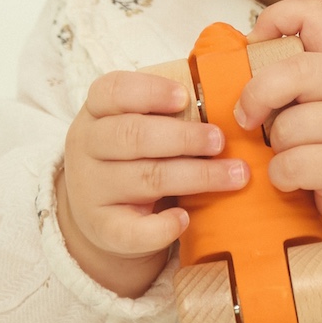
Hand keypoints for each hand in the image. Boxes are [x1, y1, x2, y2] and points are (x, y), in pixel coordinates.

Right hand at [57, 71, 249, 296]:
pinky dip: (162, 227)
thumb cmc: (132, 156)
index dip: (150, 92)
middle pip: (133, 135)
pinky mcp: (102, 228)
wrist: (100, 213)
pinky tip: (185, 219)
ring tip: (234, 175)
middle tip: (220, 141)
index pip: (113, 92)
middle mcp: (86, 147)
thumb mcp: (137, 127)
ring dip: (197, 176)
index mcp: (96, 112)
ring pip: (145, 178)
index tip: (185, 97)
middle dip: (184, 137)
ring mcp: (91, 189)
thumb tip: (224, 111)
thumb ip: (167, 116)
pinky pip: (132, 231)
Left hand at [237, 0, 321, 256]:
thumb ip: (301, 76)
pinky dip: (282, 176)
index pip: (315, 16)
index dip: (277, 18)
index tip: (255, 43)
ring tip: (289, 154)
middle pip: (297, 71)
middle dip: (259, 93)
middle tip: (247, 115)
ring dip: (276, 146)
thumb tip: (245, 59)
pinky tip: (295, 178)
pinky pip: (293, 165)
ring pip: (289, 127)